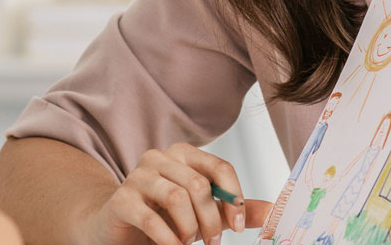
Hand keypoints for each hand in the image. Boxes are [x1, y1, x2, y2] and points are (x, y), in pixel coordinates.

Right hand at [82, 143, 270, 244]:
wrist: (119, 229)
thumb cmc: (163, 217)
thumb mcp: (204, 213)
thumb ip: (234, 210)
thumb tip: (271, 210)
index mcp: (183, 155)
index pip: (219, 167)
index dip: (235, 198)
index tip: (239, 226)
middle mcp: (159, 158)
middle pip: (199, 185)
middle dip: (212, 220)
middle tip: (214, 243)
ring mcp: (137, 176)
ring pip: (177, 198)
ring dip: (190, 228)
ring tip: (189, 242)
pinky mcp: (121, 199)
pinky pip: (152, 218)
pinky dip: (168, 238)